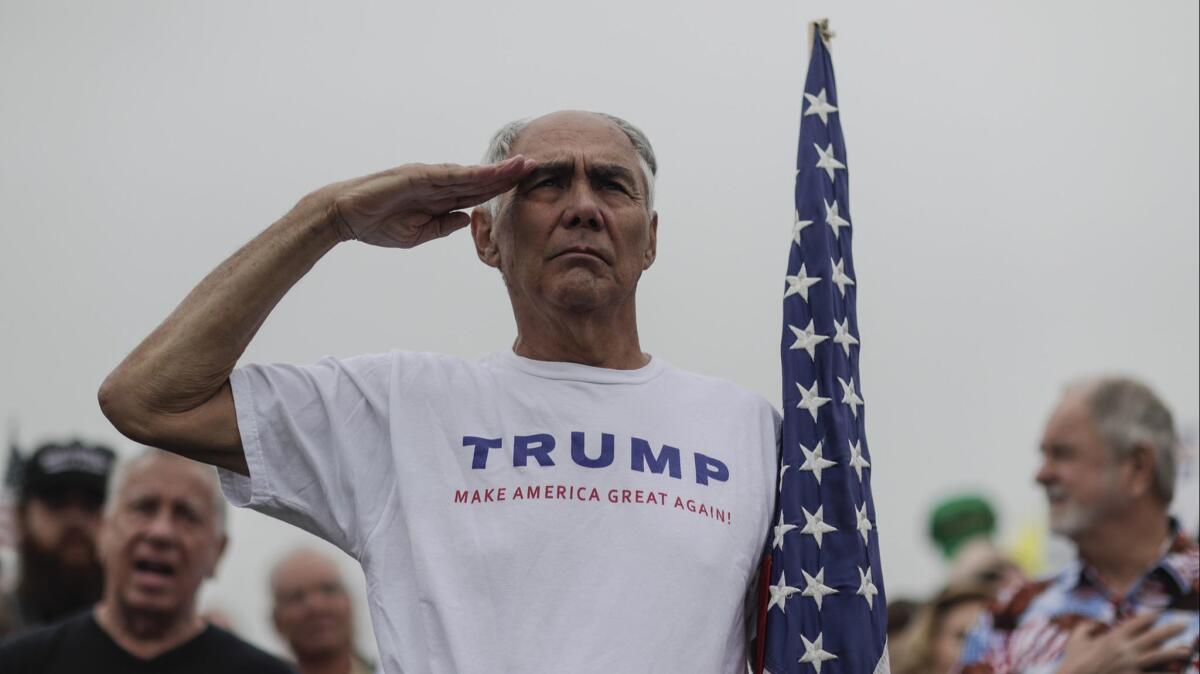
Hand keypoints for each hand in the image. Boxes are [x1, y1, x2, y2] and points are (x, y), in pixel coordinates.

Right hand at [320, 156, 535, 247]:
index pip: (476, 192)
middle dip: (507, 174)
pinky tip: (490, 174)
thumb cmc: (377, 224)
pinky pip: (448, 176)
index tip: (525, 185)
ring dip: (496, 170)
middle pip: (480, 179)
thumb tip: (467, 219)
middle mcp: (437, 183)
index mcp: (438, 197)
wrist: (343, 216)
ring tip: (522, 165)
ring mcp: (427, 177)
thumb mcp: (417, 234)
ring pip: (470, 174)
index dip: (501, 188)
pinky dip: (470, 174)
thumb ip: (442, 226)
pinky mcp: (415, 176)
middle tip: (536, 165)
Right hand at [1056, 612, 1189, 673]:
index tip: (1159, 612)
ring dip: (1175, 652)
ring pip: (1160, 656)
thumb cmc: (1073, 661)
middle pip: (1154, 636)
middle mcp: (1125, 649)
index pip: (1137, 622)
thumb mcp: (1076, 639)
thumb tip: (1096, 622)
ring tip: (1186, 649)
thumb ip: (1086, 627)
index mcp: (1113, 637)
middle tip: (1183, 624)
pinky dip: (1164, 673)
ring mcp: (1132, 666)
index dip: (1150, 616)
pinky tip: (1174, 671)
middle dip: (1170, 629)